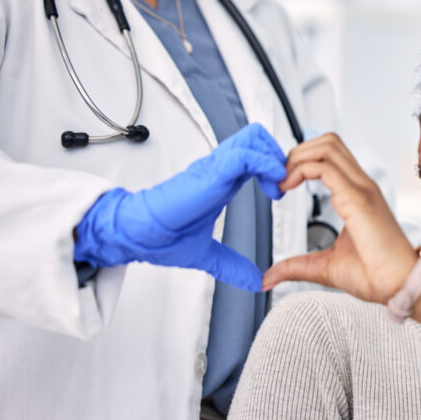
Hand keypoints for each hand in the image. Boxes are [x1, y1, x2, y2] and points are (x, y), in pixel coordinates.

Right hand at [73, 123, 285, 291]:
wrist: (137, 235)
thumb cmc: (162, 237)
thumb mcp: (208, 254)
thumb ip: (232, 266)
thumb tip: (253, 281)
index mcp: (221, 181)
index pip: (254, 154)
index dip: (274, 166)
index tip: (280, 192)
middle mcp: (219, 169)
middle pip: (256, 137)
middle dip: (278, 155)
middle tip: (283, 184)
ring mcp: (214, 168)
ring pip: (253, 139)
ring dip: (274, 159)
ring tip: (278, 185)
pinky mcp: (209, 175)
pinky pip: (244, 156)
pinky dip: (265, 165)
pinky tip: (272, 186)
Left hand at [262, 133, 415, 303]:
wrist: (399, 286)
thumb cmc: (375, 275)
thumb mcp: (325, 267)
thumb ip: (296, 267)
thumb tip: (268, 278)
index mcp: (357, 195)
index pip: (330, 156)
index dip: (301, 161)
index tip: (281, 183)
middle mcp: (361, 186)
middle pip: (328, 142)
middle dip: (296, 153)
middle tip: (278, 178)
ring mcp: (361, 189)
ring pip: (327, 146)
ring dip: (297, 157)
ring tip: (282, 181)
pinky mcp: (357, 199)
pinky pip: (325, 167)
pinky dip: (300, 169)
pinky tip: (288, 187)